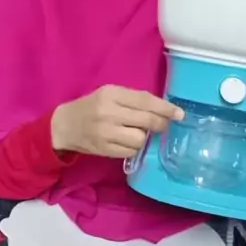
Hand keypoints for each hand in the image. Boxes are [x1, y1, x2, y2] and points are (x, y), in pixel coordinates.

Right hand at [51, 85, 183, 158]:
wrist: (65, 125)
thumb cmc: (92, 106)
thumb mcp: (109, 94)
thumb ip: (133, 99)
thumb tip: (163, 109)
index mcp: (112, 94)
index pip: (145, 101)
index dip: (165, 108)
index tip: (180, 114)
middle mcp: (109, 112)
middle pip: (147, 121)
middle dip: (161, 125)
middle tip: (164, 126)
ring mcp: (106, 132)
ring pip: (140, 139)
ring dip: (145, 137)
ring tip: (137, 132)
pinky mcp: (104, 149)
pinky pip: (131, 151)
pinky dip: (134, 147)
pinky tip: (128, 141)